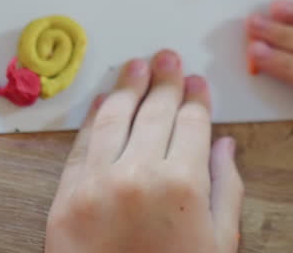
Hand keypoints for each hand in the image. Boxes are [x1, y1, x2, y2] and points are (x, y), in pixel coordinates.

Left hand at [46, 50, 243, 252]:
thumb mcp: (219, 245)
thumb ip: (226, 191)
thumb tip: (225, 146)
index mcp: (184, 184)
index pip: (192, 123)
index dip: (196, 98)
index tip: (197, 82)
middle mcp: (139, 173)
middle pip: (155, 112)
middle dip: (164, 81)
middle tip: (168, 57)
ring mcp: (98, 182)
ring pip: (114, 118)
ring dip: (127, 86)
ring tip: (136, 65)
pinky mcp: (66, 197)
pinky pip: (82, 144)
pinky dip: (93, 117)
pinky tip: (102, 100)